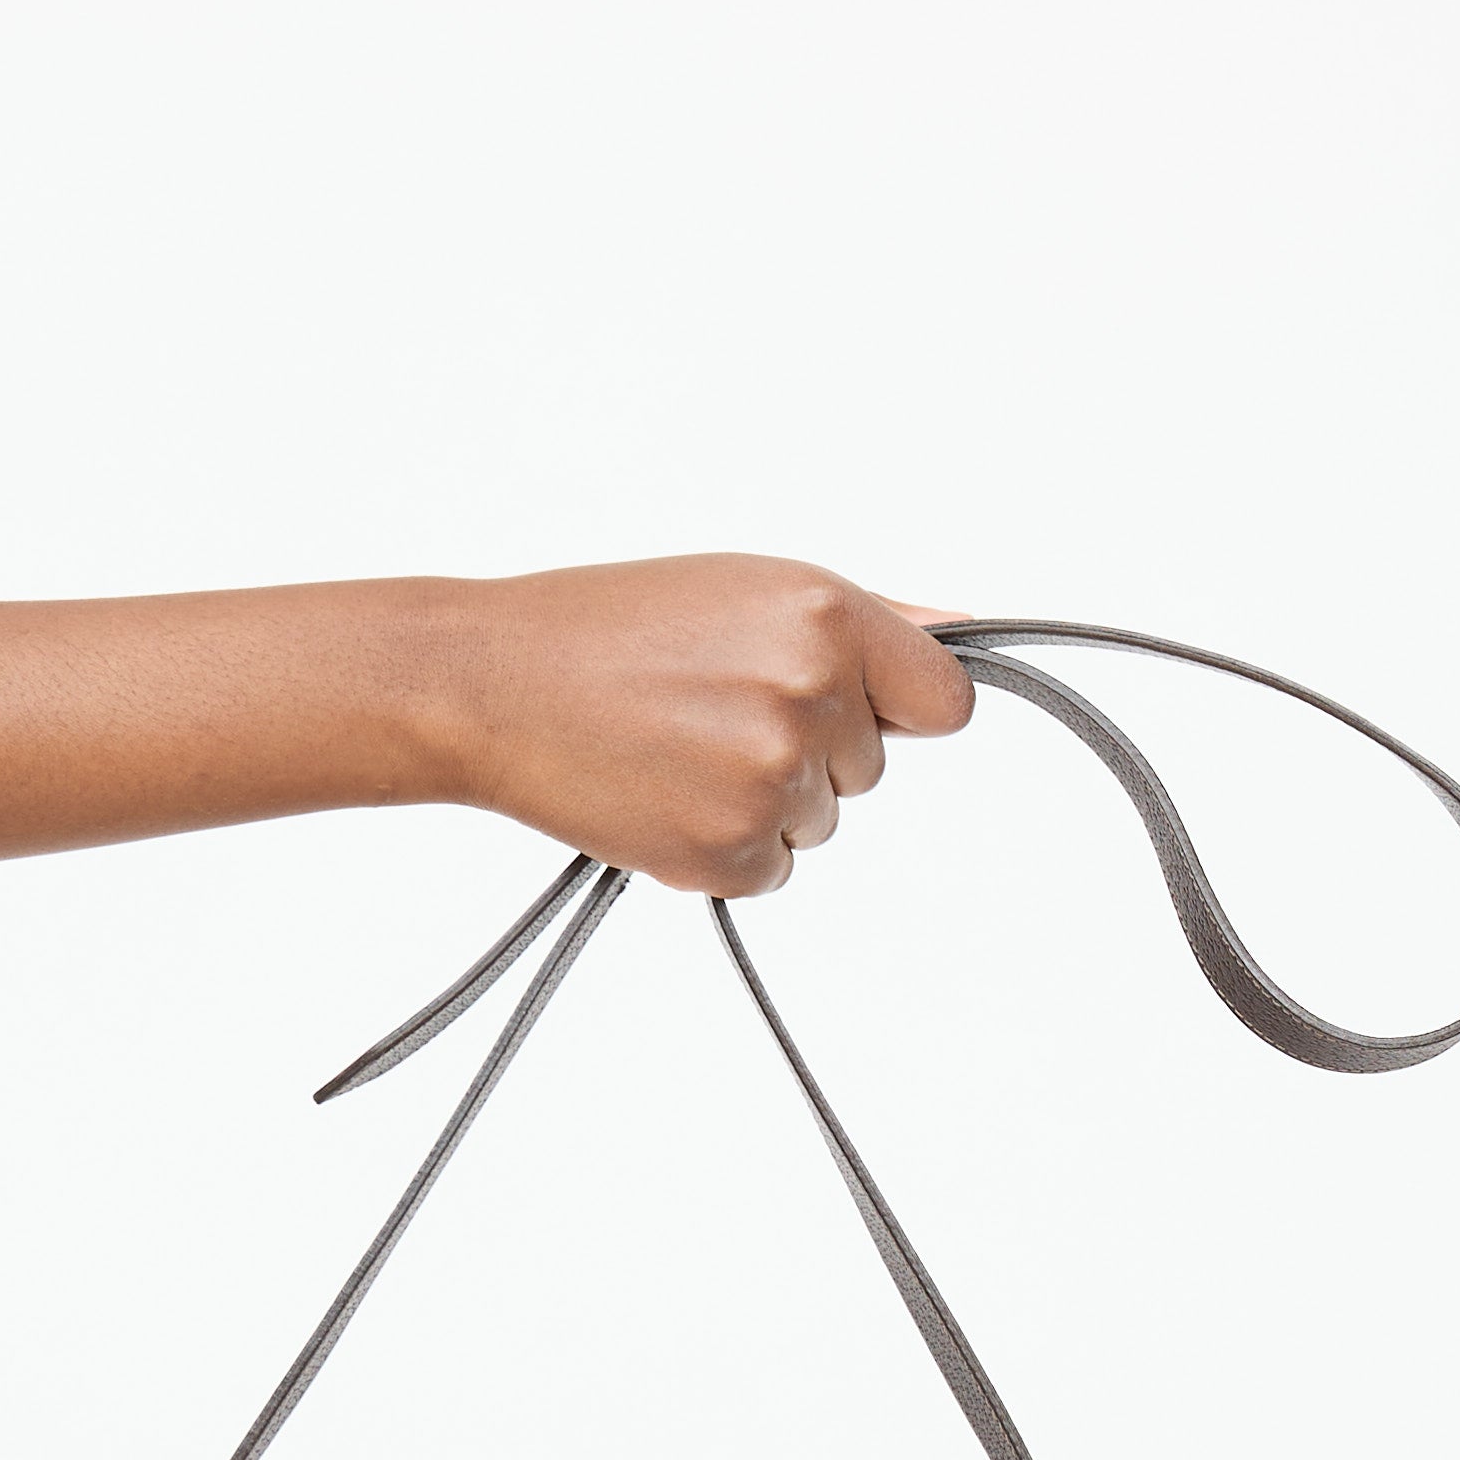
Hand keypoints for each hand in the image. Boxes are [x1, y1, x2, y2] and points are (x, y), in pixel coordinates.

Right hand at [423, 554, 976, 896]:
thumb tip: (962, 632)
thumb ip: (863, 624)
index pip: (943, 701)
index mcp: (825, 617)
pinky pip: (771, 871)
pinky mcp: (732, 851)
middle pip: (870, 769)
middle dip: (811, 752)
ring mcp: (773, 779)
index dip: (902, 713)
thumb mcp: (745, 588)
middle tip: (713, 713)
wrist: (496, 684)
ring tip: (678, 749)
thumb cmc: (611, 628)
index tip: (860, 713)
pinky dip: (724, 849)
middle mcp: (811, 694)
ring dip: (763, 802)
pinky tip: (664, 795)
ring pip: (819, 821)